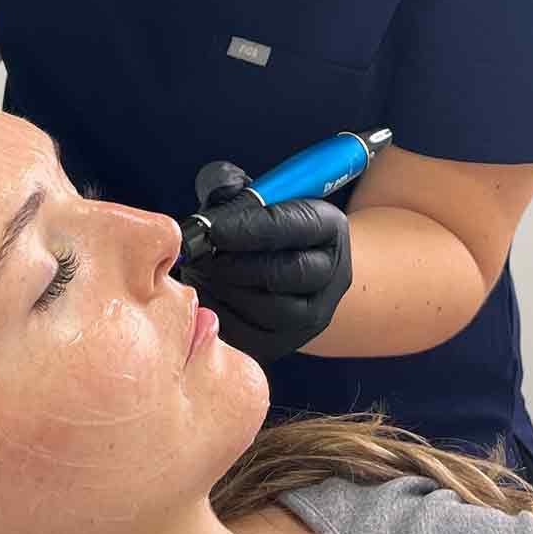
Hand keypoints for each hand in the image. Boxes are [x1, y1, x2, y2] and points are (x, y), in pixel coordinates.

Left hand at [179, 161, 352, 365]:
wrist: (288, 274)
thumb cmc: (263, 229)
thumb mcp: (255, 199)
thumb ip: (233, 190)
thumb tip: (213, 198)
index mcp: (329, 228)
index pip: (294, 226)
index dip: (249, 228)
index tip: (211, 229)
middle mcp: (332, 275)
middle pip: (285, 273)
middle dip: (234, 263)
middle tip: (200, 255)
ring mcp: (314, 315)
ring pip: (269, 309)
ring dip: (225, 290)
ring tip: (201, 272)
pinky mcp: (287, 343)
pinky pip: (251, 337)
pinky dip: (221, 315)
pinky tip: (205, 295)